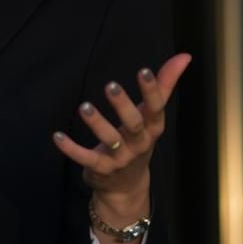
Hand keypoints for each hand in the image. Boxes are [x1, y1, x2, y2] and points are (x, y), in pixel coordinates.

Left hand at [52, 53, 191, 203]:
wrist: (127, 187)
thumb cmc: (139, 141)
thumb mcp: (152, 117)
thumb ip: (165, 85)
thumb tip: (184, 56)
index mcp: (152, 128)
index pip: (156, 108)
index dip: (151, 90)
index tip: (143, 70)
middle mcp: (139, 143)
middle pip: (133, 124)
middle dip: (123, 106)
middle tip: (110, 85)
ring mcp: (120, 158)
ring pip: (110, 140)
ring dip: (97, 123)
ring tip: (84, 107)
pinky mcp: (100, 169)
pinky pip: (85, 158)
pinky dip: (71, 149)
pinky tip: (57, 136)